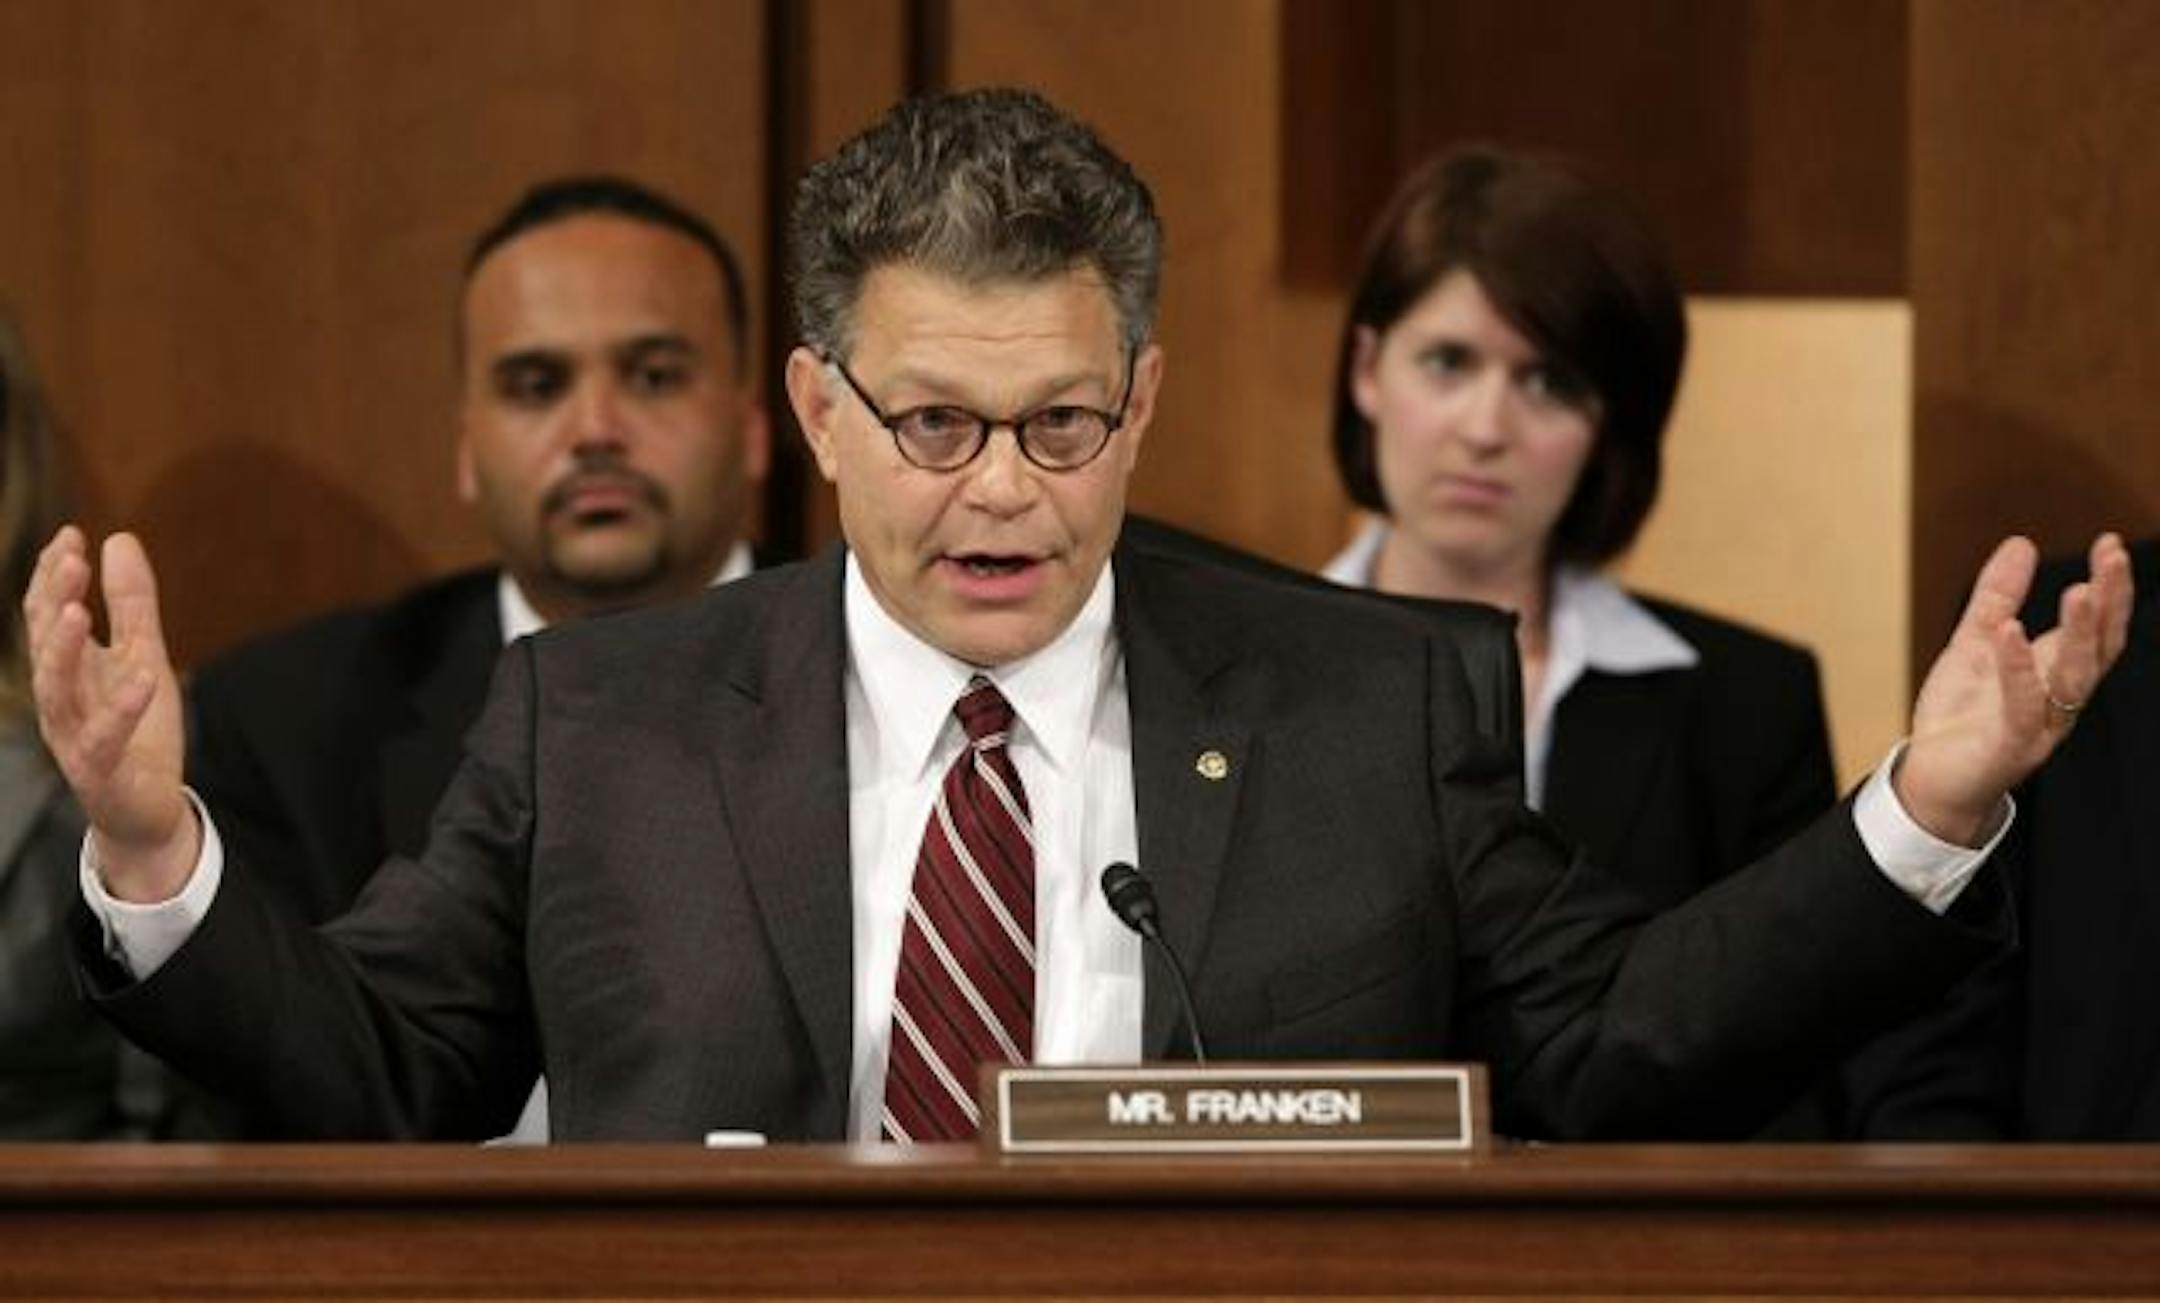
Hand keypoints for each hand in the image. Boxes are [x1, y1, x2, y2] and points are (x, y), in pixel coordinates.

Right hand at [22, 527, 197, 899]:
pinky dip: (122, 707)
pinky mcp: (100, 770)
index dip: (54, 576)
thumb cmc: (138, 729)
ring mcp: (73, 736)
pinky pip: (105, 737)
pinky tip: (143, 678)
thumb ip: (132, 604)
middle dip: (54, 600)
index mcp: (68, 670)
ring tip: (79, 611)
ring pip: (56, 690)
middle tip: (70, 559)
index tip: (71, 535)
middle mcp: (60, 699)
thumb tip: (120, 539)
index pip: (48, 616)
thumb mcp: (144, 655)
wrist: (146, 808)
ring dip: (64, 650)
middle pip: (46, 644)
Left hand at [1899, 533, 2132, 844]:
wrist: (1932, 778)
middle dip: (2110, 602)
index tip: (2109, 543)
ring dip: (2078, 634)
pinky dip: (2018, 669)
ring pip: (2072, 678)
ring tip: (2080, 590)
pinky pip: (2022, 705)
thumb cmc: (1961, 715)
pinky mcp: (2012, 746)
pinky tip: (2011, 632)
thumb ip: (1998, 598)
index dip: (2109, 588)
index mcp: (2056, 672)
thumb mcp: (1975, 643)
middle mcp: (2060, 698)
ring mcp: (2042, 724)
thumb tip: (2022, 543)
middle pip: (2099, 648)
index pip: (2097, 627)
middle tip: (2113, 557)